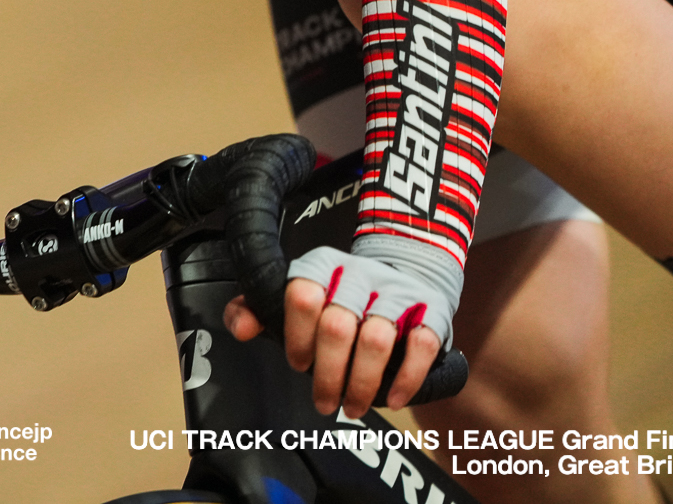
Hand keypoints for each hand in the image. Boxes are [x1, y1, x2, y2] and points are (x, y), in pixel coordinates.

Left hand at [224, 279, 441, 415]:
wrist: (405, 267)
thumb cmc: (341, 293)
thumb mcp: (297, 293)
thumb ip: (257, 308)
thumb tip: (241, 329)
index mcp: (321, 267)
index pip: (302, 296)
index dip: (297, 337)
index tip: (299, 363)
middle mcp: (358, 275)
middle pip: (337, 326)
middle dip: (327, 374)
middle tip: (324, 401)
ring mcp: (397, 292)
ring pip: (376, 340)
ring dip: (362, 384)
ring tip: (353, 407)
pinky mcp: (430, 311)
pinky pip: (420, 346)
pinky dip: (406, 379)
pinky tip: (392, 399)